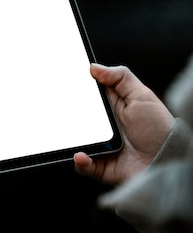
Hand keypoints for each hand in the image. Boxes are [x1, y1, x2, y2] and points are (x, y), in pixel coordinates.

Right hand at [74, 63, 174, 184]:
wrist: (169, 159)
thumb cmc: (159, 129)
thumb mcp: (142, 95)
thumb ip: (120, 77)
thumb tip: (94, 67)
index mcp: (110, 109)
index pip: (85, 97)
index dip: (74, 91)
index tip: (64, 85)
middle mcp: (101, 128)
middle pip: (75, 119)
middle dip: (66, 116)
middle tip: (63, 112)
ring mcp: (99, 147)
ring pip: (74, 142)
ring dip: (70, 141)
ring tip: (71, 137)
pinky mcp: (99, 166)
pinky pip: (83, 165)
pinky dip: (80, 161)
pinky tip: (81, 155)